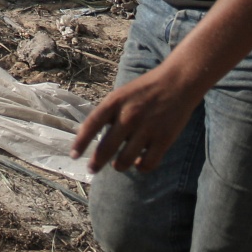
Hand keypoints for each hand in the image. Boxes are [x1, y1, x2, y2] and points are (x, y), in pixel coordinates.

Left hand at [71, 63, 204, 173]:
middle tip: (92, 169)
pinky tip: (139, 163)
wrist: (177, 82)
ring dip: (119, 166)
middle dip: (96, 162)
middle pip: (106, 147)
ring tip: (118, 165)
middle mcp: (129, 116)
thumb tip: (91, 136)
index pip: (92, 124)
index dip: (80, 142)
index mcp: (115, 102)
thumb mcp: (121, 94)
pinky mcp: (164, 139)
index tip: (73, 155)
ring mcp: (146, 129)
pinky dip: (141, 167)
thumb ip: (108, 113)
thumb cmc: (145, 89)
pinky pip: (147, 164)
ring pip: (125, 160)